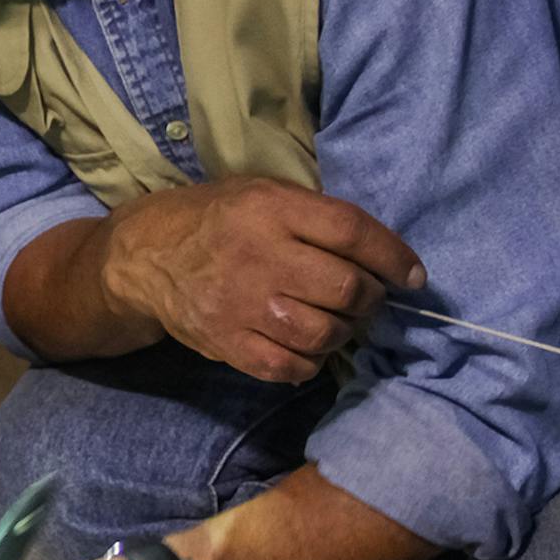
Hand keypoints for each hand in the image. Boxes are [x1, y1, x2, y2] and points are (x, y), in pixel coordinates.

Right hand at [101, 177, 423, 383]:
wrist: (146, 258)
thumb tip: (380, 251)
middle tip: (367, 297)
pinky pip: (292, 367)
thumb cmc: (216, 219)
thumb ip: (314, 214)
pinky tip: (305, 343)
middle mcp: (257, 256)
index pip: (350, 232)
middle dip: (371, 298)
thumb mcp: (261, 192)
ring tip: (334, 319)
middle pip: (346, 288)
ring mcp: (241, 305)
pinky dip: (311, 360)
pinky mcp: (228, 344)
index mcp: (269, 209)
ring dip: (343, 331)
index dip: (392, 256)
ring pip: (325, 333)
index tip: (412, 275)